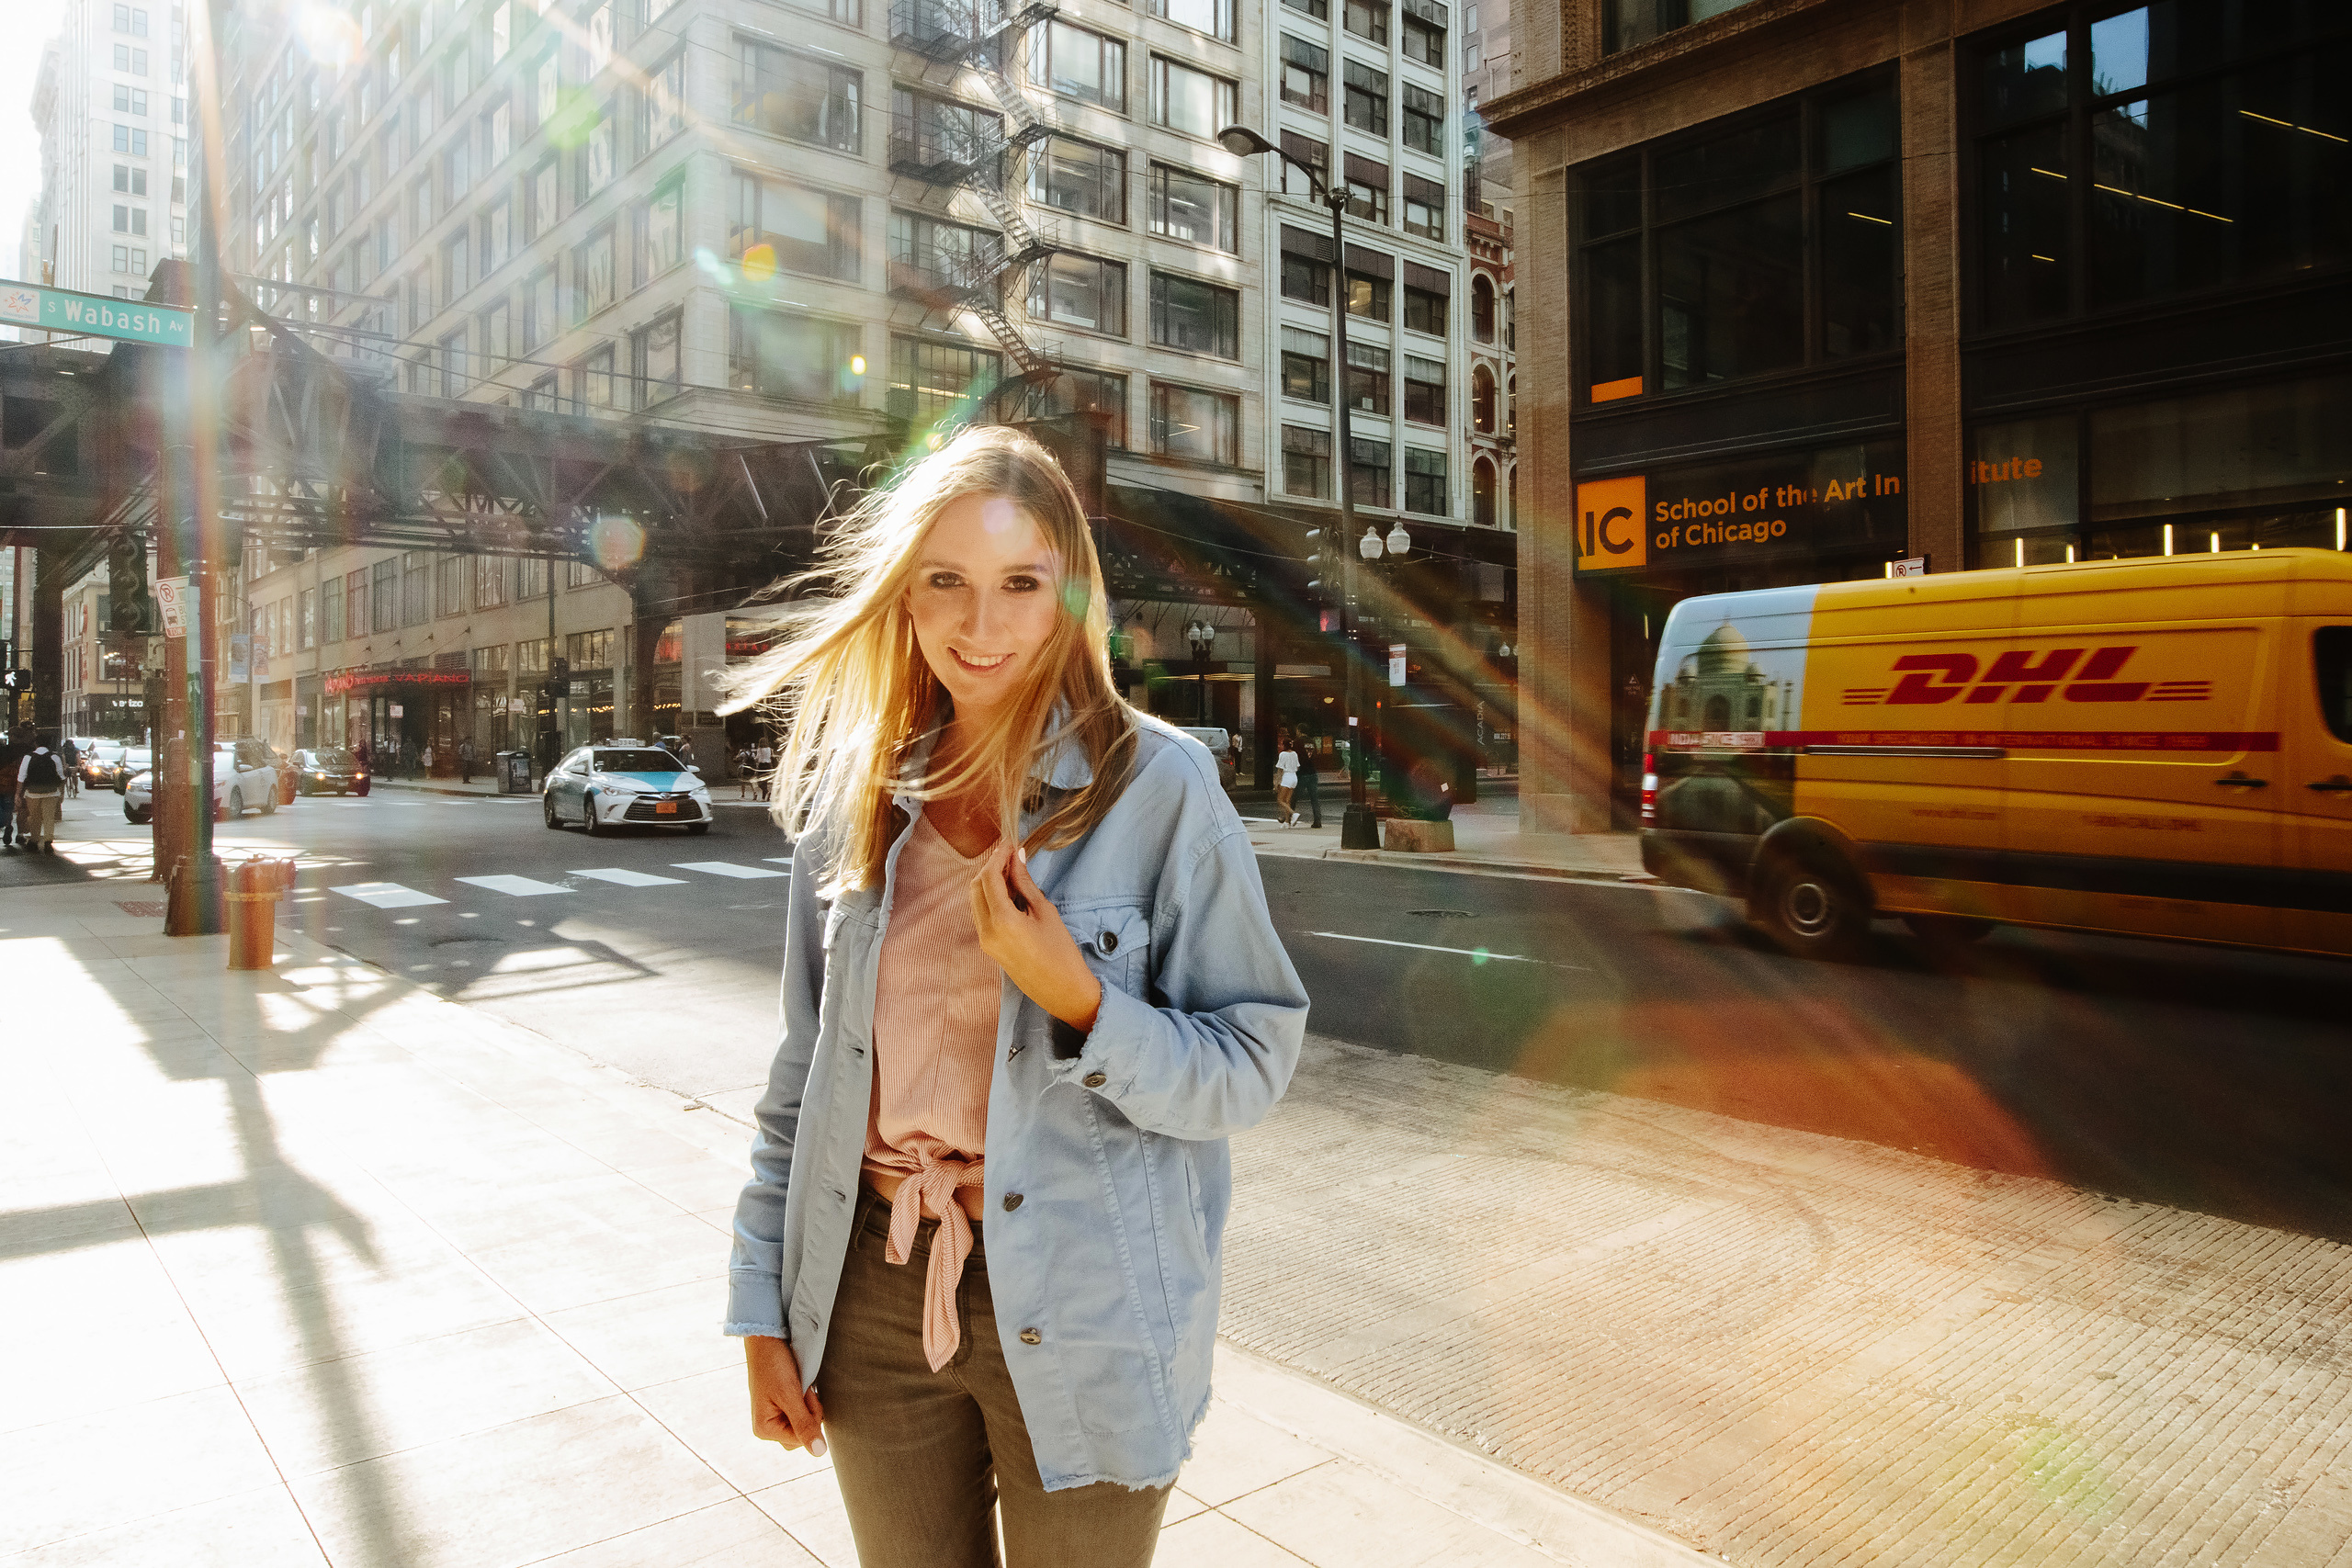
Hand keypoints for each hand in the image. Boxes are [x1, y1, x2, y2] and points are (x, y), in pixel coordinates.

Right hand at [745, 1335, 827, 1455]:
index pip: (801, 1439)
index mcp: (764, 1430)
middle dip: (809, 1412)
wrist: (766, 1339)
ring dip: (808, 1404)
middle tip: (802, 1389)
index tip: (804, 1395)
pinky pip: (801, 1411)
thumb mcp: (791, 1396)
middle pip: (803, 1434)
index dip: (810, 1418)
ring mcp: (774, 1416)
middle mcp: (767, 1427)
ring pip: (805, 1422)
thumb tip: (819, 1453)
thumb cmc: (774, 1366)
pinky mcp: (781, 1405)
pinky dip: (805, 1399)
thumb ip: (804, 1425)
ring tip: (800, 1385)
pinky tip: (800, 1385)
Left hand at [971, 839, 1102, 1032]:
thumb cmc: (1061, 952)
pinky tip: (1009, 892)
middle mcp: (986, 930)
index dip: (997, 857)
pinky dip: (990, 898)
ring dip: (989, 882)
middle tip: (1011, 856)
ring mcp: (984, 940)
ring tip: (1012, 872)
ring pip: (976, 900)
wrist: (1062, 990)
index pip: (989, 878)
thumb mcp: (1045, 912)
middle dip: (990, 868)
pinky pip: (981, 914)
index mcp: (1001, 920)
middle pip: (976, 887)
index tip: (1010, 844)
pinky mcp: (988, 947)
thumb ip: (1025, 883)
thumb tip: (1016, 857)